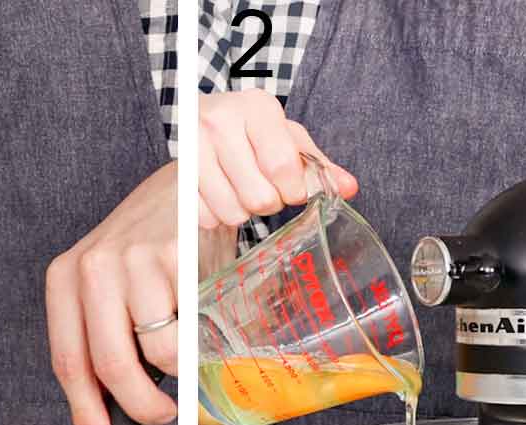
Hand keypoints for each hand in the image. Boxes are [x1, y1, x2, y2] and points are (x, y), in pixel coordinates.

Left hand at [45, 161, 177, 424]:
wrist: (188, 185)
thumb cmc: (150, 246)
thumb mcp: (112, 285)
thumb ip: (106, 337)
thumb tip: (111, 412)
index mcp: (66, 278)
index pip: (68, 360)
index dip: (84, 411)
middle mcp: (93, 267)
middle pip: (110, 365)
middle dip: (139, 407)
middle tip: (159, 415)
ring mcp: (135, 261)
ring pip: (156, 354)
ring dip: (177, 374)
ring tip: (185, 358)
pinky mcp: (176, 257)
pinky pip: (191, 329)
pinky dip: (200, 344)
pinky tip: (200, 324)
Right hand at [199, 88, 357, 228]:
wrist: (201, 120)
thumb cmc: (253, 131)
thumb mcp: (288, 138)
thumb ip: (317, 165)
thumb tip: (348, 188)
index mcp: (257, 107)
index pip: (283, 167)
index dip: (294, 191)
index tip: (293, 190)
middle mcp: (221, 121)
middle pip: (259, 196)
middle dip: (269, 203)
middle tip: (264, 189)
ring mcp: (193, 146)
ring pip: (233, 212)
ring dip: (243, 212)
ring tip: (241, 191)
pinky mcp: (177, 173)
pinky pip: (206, 217)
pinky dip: (217, 216)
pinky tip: (220, 195)